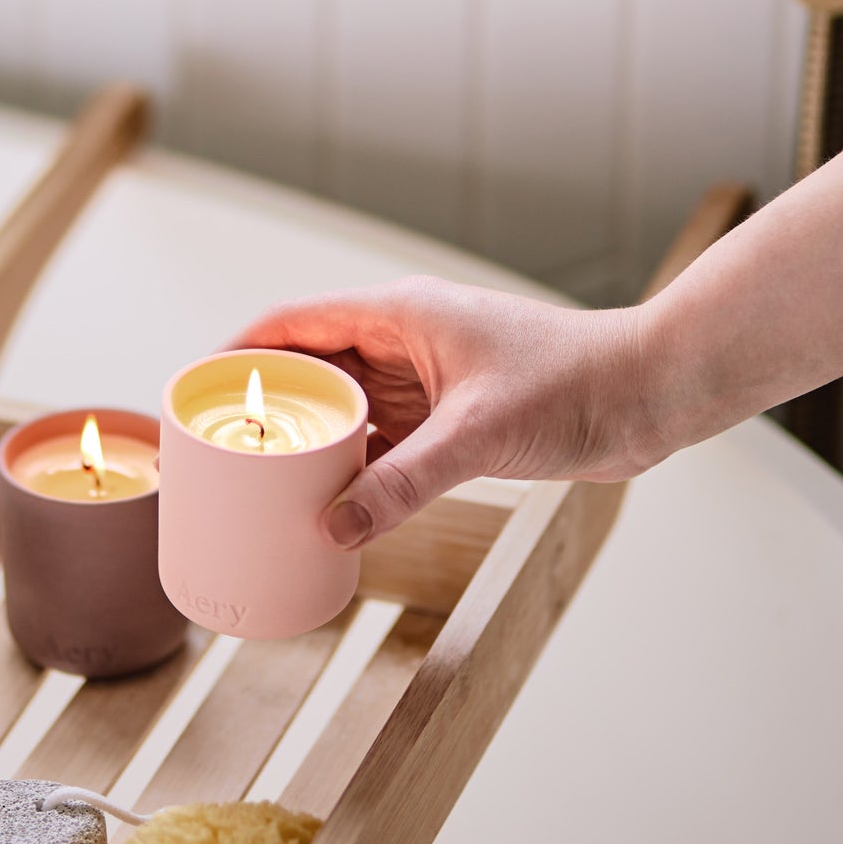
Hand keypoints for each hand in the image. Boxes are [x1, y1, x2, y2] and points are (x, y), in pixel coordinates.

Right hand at [230, 277, 655, 547]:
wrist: (649, 394)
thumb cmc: (576, 384)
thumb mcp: (477, 435)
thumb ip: (403, 482)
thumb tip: (333, 529)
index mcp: (398, 313)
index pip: (290, 322)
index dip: (236, 353)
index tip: (194, 389)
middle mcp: (403, 340)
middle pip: (308, 366)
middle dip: (264, 405)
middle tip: (219, 447)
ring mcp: (423, 378)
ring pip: (342, 405)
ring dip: (306, 438)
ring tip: (259, 478)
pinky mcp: (447, 415)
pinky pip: (379, 436)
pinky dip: (350, 463)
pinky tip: (327, 496)